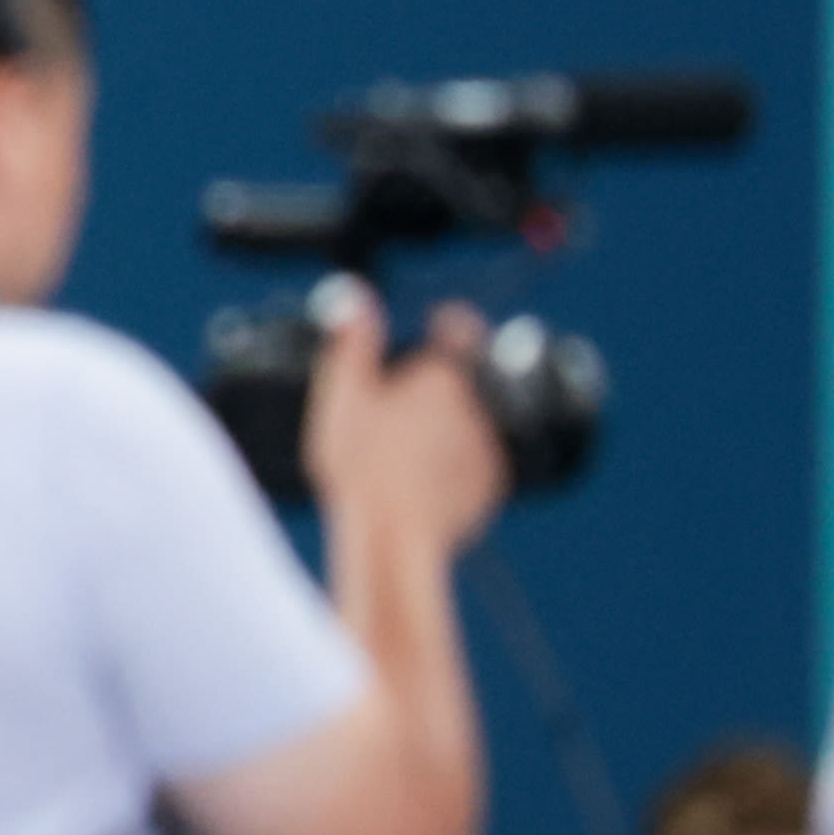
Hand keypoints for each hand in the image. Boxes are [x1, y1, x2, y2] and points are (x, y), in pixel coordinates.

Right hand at [300, 281, 507, 569]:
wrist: (391, 539)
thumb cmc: (363, 467)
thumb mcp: (344, 396)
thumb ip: (353, 341)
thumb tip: (357, 295)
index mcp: (442, 376)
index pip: (461, 327)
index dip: (448, 322)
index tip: (438, 324)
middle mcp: (477, 406)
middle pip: (462, 382)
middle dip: (437, 390)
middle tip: (399, 413)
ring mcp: (486, 448)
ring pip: (468, 424)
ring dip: (448, 430)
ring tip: (404, 456)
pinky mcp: (489, 487)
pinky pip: (473, 466)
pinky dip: (453, 469)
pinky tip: (419, 484)